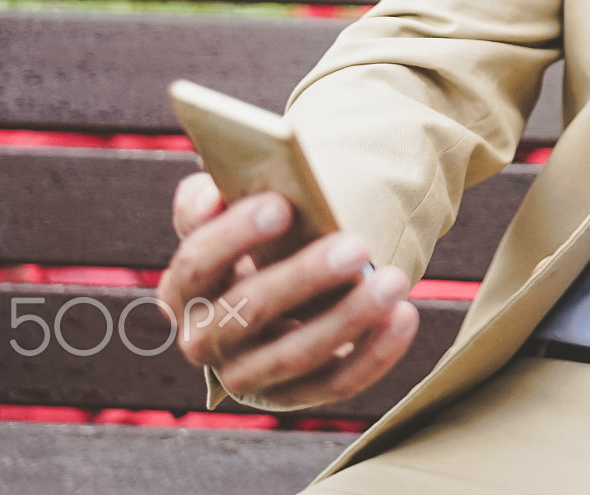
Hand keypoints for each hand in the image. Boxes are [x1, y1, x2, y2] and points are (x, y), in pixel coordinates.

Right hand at [159, 173, 417, 411]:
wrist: (293, 284)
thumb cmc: (265, 238)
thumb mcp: (238, 212)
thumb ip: (217, 197)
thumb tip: (214, 192)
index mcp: (184, 289)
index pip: (196, 265)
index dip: (233, 235)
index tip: (281, 205)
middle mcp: (204, 340)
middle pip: (245, 312)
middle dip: (301, 277)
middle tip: (357, 245)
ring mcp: (248, 375)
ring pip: (293, 355)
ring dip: (347, 318)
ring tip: (394, 279)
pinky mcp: (293, 396)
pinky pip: (335, 382)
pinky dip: (373, 353)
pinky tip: (405, 317)